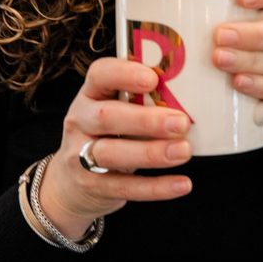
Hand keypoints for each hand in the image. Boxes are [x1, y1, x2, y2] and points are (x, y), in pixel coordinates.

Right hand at [38, 57, 192, 238]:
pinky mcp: (93, 186)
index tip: (153, 79)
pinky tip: (182, 183)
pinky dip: (156, 187)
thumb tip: (190, 93)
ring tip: (184, 151)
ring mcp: (80, 156)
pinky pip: (125, 187)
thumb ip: (142, 100)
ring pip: (113, 154)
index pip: (100, 75)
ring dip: (151, 152)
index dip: (124, 74)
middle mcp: (81, 121)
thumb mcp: (116, 109)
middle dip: (146, 120)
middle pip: (107, 117)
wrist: (72, 181)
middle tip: (181, 122)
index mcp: (90, 94)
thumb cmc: (107, 134)